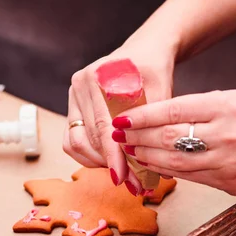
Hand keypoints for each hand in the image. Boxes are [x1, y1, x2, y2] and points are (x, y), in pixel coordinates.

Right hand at [63, 39, 175, 187]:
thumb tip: (161, 169)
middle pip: (89, 138)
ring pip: (76, 143)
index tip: (122, 179)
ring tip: (122, 172)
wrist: (144, 52)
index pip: (103, 127)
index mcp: (98, 76)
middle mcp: (79, 85)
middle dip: (109, 165)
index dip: (113, 157)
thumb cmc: (155, 70)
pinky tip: (108, 161)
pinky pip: (71, 141)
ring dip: (97, 163)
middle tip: (131, 183)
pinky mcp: (72, 108)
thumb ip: (157, 126)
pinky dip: (88, 156)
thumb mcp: (163, 91)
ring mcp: (72, 97)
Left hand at [111, 90, 235, 194]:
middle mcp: (228, 133)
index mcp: (228, 105)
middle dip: (138, 137)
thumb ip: (198, 109)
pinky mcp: (227, 182)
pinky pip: (188, 177)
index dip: (144, 116)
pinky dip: (166, 171)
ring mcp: (227, 161)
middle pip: (170, 136)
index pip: (174, 109)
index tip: (123, 118)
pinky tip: (151, 166)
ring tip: (130, 151)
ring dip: (147, 157)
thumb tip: (156, 118)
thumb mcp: (234, 102)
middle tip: (119, 136)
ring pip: (175, 161)